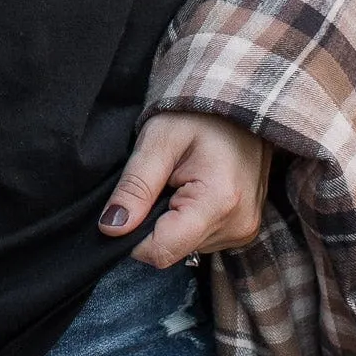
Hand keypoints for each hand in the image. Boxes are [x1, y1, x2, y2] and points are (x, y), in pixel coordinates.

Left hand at [98, 112, 271, 268]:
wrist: (240, 104)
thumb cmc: (198, 114)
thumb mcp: (158, 140)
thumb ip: (135, 186)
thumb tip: (111, 227)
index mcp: (218, 203)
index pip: (162, 251)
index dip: (133, 236)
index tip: (131, 204)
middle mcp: (237, 226)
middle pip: (172, 250)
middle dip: (154, 222)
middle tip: (162, 180)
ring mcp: (244, 231)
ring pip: (185, 246)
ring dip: (172, 220)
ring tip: (180, 180)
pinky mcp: (243, 230)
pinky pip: (200, 239)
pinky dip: (188, 220)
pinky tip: (193, 189)